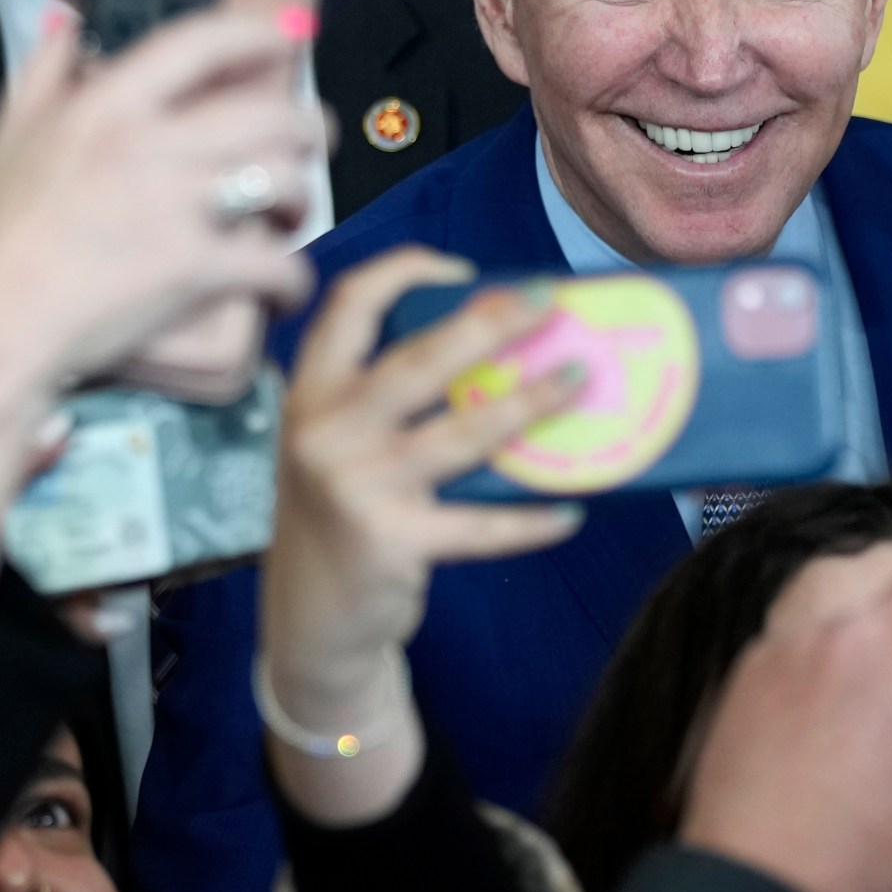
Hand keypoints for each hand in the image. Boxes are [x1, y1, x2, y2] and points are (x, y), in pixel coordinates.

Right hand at [0, 0, 323, 386]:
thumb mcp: (6, 138)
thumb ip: (42, 72)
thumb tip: (66, 24)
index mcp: (103, 104)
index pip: (200, 42)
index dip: (257, 32)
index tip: (287, 35)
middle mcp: (145, 143)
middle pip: (267, 111)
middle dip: (309, 125)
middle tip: (314, 140)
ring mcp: (171, 204)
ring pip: (283, 178)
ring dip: (304, 197)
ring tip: (294, 212)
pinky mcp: (189, 268)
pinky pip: (273, 262)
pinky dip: (292, 277)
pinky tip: (285, 285)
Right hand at [262, 250, 588, 824]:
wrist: (310, 623)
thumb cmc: (338, 517)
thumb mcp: (334, 447)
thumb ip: (381, 402)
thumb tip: (491, 351)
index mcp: (311, 393)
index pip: (349, 303)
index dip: (406, 271)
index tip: (463, 268)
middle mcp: (325, 431)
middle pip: (420, 358)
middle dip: (491, 322)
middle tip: (547, 303)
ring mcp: (357, 487)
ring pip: (463, 432)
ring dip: (531, 401)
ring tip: (581, 378)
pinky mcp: (392, 543)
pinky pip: (480, 525)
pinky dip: (531, 519)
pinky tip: (571, 510)